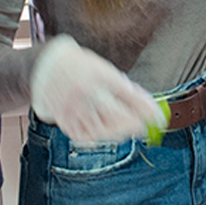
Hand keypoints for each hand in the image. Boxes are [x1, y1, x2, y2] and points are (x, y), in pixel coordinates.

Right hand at [30, 35, 164, 144]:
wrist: (47, 66)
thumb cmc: (81, 67)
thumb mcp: (105, 70)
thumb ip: (126, 89)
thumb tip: (150, 108)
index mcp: (97, 75)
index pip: (128, 95)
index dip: (145, 109)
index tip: (158, 118)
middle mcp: (84, 93)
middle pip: (116, 117)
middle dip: (135, 125)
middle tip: (145, 127)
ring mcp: (73, 109)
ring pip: (103, 130)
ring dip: (120, 132)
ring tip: (128, 128)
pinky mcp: (64, 121)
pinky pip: (86, 138)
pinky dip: (100, 138)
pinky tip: (107, 132)